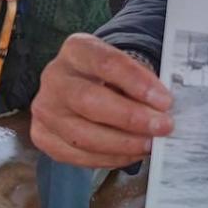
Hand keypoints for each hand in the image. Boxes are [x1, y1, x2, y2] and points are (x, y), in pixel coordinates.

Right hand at [31, 34, 173, 168]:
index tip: (164, 101)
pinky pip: (77, 155)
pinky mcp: (42, 135)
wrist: (82, 83)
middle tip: (162, 127)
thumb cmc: (110, 76)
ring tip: (150, 144)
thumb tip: (163, 109)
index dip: (137, 83)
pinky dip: (109, 158)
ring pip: (82, 134)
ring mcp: (45, 108)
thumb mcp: (125, 66)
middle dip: (131, 118)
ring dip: (123, 144)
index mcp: (76, 49)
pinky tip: (130, 154)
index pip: (106, 63)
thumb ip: (142, 81)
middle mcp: (54, 77)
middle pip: (89, 101)